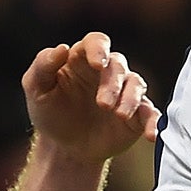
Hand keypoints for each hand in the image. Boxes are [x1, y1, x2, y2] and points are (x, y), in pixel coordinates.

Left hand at [22, 32, 159, 163]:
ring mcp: (124, 92)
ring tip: (119, 115)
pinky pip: (150, 113)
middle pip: (118, 65)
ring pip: (137, 85)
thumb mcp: (36, 90)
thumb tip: (61, 49)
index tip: (96, 63)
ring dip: (131, 98)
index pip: (96, 42)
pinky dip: (154, 122)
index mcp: (83, 59)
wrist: (64, 148)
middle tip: (103, 104)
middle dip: (112, 83)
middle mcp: (107, 72)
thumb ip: (43, 67)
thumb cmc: (50, 113)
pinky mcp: (136, 115)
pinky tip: (150, 134)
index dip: (99, 49)